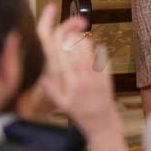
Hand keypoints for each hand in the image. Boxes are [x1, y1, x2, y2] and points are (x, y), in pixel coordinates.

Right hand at [34, 5, 118, 138]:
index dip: (60, 45)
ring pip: (91, 52)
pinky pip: (103, 58)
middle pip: (78, 51)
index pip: (63, 60)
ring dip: (85, 42)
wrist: (101, 121)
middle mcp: (84, 78)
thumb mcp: (61, 104)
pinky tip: (93, 47)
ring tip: (80, 34)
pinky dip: (98, 50)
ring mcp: (98, 76)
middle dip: (73, 38)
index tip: (57, 36)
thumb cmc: (79, 112)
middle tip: (70, 29)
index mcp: (71, 84)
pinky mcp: (108, 75)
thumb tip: (42, 76)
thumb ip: (51, 89)